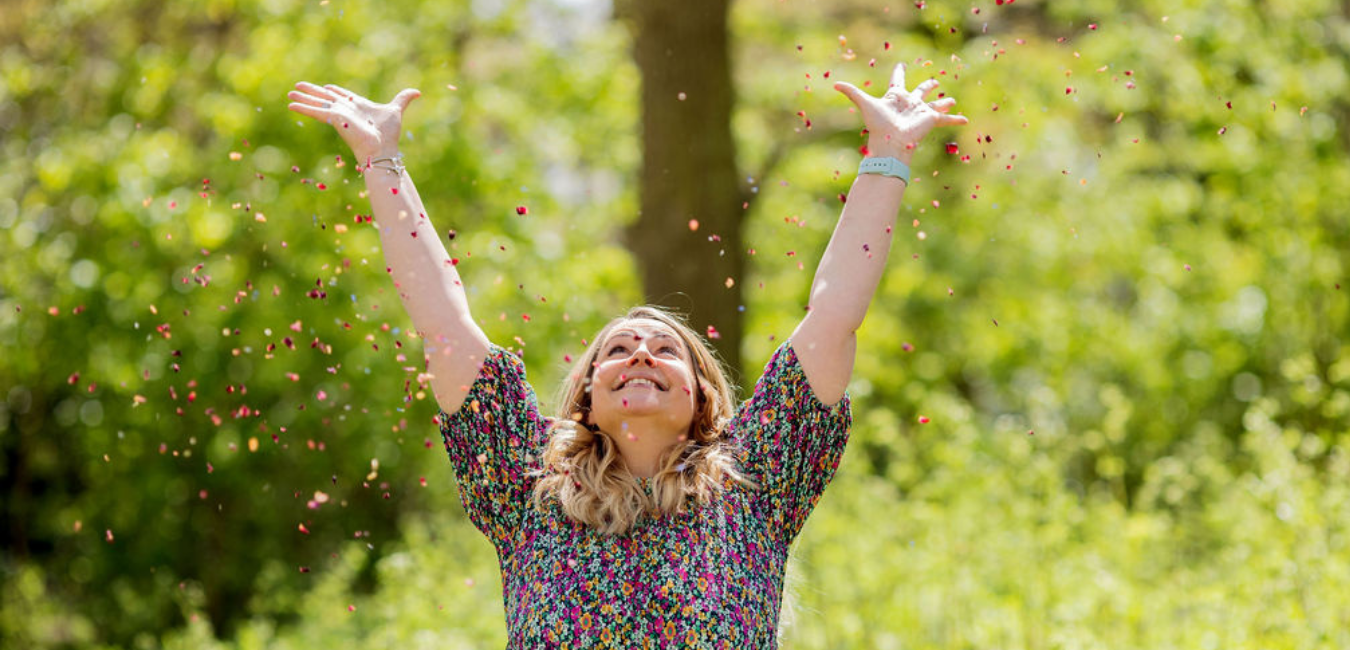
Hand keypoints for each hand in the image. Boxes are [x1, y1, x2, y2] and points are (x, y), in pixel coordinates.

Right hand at [287, 82, 420, 161]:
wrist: (382, 148)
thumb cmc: (389, 133)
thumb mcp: (396, 109)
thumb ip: (403, 99)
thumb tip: (417, 92)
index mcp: (357, 106)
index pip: (342, 95)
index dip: (334, 90)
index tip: (326, 87)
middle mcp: (346, 109)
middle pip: (325, 97)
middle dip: (312, 91)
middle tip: (298, 86)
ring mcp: (338, 114)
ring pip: (317, 102)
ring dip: (303, 98)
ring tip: (289, 93)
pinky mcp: (333, 118)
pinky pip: (315, 111)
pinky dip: (303, 107)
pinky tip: (290, 104)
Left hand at [834, 62, 967, 162]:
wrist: (891, 143)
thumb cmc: (879, 125)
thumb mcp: (865, 104)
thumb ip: (852, 93)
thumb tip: (834, 84)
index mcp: (895, 97)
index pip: (898, 81)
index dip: (899, 72)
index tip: (901, 65)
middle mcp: (909, 103)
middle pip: (920, 91)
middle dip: (927, 86)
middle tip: (933, 82)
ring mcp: (921, 111)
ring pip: (935, 103)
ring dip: (944, 101)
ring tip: (951, 99)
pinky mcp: (930, 120)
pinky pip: (946, 118)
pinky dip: (955, 119)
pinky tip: (965, 120)